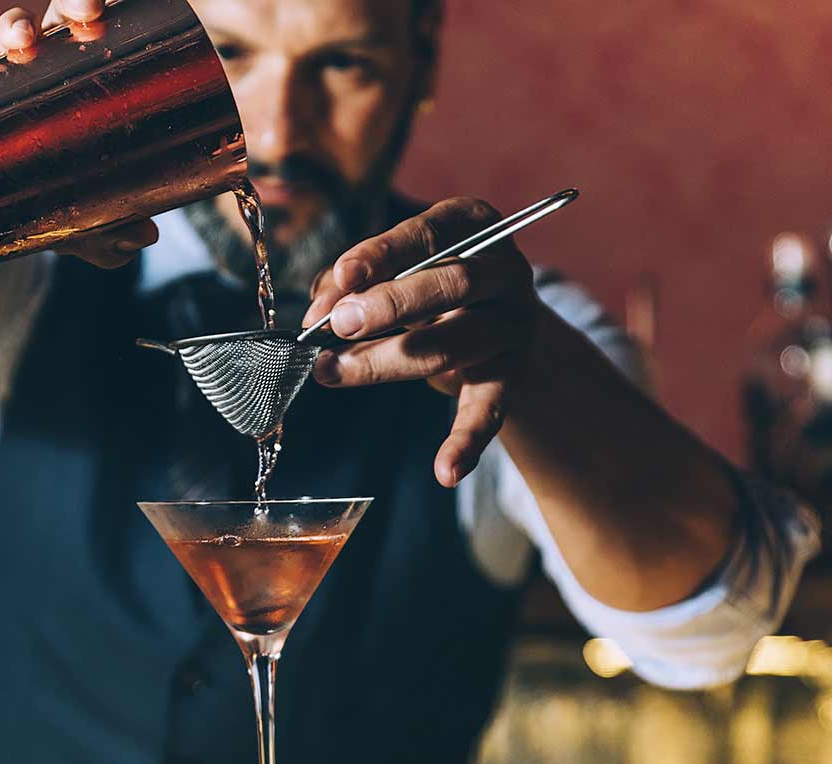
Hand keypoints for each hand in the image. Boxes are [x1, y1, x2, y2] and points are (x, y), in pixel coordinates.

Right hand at [0, 3, 158, 269]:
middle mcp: (59, 64)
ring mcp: (19, 65)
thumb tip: (144, 234)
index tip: (146, 25)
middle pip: (79, 17)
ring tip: (54, 27)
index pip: (115, 41)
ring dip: (53, 11)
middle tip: (96, 14)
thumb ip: (109, 233)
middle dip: (89, 3)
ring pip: (38, 21)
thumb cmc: (33, 198)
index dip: (131, 24)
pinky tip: (17, 41)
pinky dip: (9, 29)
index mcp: (93, 85)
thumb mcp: (76, 224)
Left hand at [304, 197, 542, 487]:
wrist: (493, 323)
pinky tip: (445, 471)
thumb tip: (316, 313)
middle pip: (451, 285)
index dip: (382, 254)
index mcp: (473, 224)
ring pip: (452, 346)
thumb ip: (352, 281)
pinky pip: (489, 411)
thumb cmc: (425, 284)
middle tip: (339, 325)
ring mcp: (514, 326)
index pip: (426, 233)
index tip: (343, 276)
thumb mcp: (394, 268)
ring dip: (386, 361)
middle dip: (390, 305)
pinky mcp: (513, 376)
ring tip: (333, 372)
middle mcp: (505, 270)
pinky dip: (466, 442)